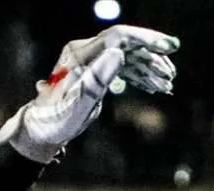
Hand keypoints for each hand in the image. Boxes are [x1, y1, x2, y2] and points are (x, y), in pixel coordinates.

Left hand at [0, 26, 178, 163]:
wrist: (41, 130)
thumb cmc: (57, 120)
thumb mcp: (79, 102)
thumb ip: (99, 78)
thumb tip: (119, 53)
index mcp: (81, 54)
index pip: (120, 37)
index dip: (147, 40)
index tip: (170, 47)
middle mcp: (85, 52)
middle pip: (126, 44)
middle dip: (152, 55)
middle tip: (172, 72)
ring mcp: (90, 61)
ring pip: (127, 56)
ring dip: (149, 68)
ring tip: (167, 84)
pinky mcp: (94, 72)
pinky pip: (122, 67)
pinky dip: (139, 75)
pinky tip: (154, 86)